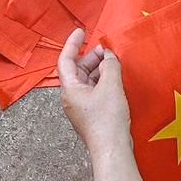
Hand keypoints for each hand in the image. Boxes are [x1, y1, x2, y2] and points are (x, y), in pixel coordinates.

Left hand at [56, 29, 131, 160]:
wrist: (111, 149)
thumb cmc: (107, 118)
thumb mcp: (111, 85)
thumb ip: (110, 66)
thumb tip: (109, 56)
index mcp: (69, 89)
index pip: (66, 60)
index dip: (73, 44)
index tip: (81, 31)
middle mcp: (71, 97)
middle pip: (77, 70)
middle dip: (91, 57)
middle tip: (106, 48)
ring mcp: (80, 107)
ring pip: (86, 81)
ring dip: (98, 69)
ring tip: (113, 62)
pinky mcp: (90, 115)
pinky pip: (93, 91)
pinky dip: (102, 81)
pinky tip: (115, 79)